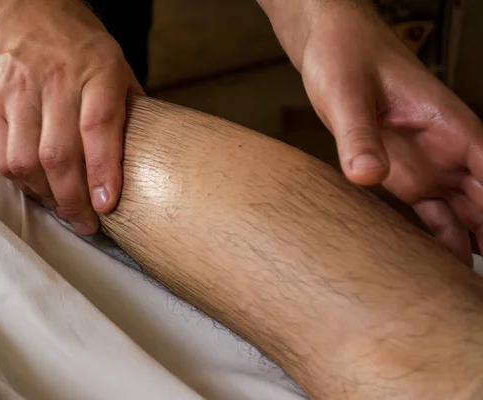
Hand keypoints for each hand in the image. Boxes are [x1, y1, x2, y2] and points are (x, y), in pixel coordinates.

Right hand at [0, 0, 141, 234]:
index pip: (99, 127)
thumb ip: (129, 107)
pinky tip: (38, 190)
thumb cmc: (78, 43)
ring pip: (26, 161)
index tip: (107, 206)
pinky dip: (22, 182)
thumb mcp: (116, 63)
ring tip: (64, 211)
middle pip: (59, 154)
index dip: (103, 171)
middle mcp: (55, 81)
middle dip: (73, 200)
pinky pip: (3, 154)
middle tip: (86, 225)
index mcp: (97, 71)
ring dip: (46, 197)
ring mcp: (19, 91)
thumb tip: (149, 155)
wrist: (18, 7)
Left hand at [295, 5, 482, 264]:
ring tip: (462, 286)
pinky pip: (430, 213)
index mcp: (448, 127)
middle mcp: (445, 151)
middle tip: (476, 286)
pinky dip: (438, 237)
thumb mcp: (347, 95)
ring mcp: (425, 164)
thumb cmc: (345, 56)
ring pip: (462, 213)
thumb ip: (359, 135)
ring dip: (468, 244)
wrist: (329, 46)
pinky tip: (434, 264)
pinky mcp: (400, 173)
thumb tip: (368, 175)